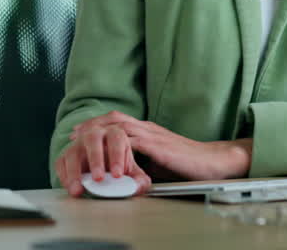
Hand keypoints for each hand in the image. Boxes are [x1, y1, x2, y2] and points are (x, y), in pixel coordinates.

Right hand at [55, 111, 152, 197]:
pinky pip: (61, 163)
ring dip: (75, 171)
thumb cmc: (118, 164)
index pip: (116, 139)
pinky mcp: (65, 155)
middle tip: (98, 178)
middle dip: (95, 160)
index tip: (118, 175)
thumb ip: (139, 179)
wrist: (101, 167)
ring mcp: (77, 144)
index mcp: (115, 133)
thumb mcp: (132, 171)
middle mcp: (94, 134)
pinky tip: (71, 188)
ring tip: (78, 189)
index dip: (117, 156)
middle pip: (92, 140)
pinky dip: (64, 177)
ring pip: (72, 152)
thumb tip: (139, 185)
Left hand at [71, 111, 252, 181]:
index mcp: (147, 129)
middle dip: (91, 125)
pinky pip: (132, 143)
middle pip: (113, 118)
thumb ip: (142, 159)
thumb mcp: (159, 159)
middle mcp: (147, 127)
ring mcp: (152, 135)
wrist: (212, 160)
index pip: (116, 120)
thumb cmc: (187, 162)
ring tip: (83, 144)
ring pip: (118, 127)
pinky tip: (105, 156)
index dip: (96, 124)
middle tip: (74, 134)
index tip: (80, 131)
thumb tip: (125, 168)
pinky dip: (116, 149)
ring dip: (99, 135)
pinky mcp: (158, 146)